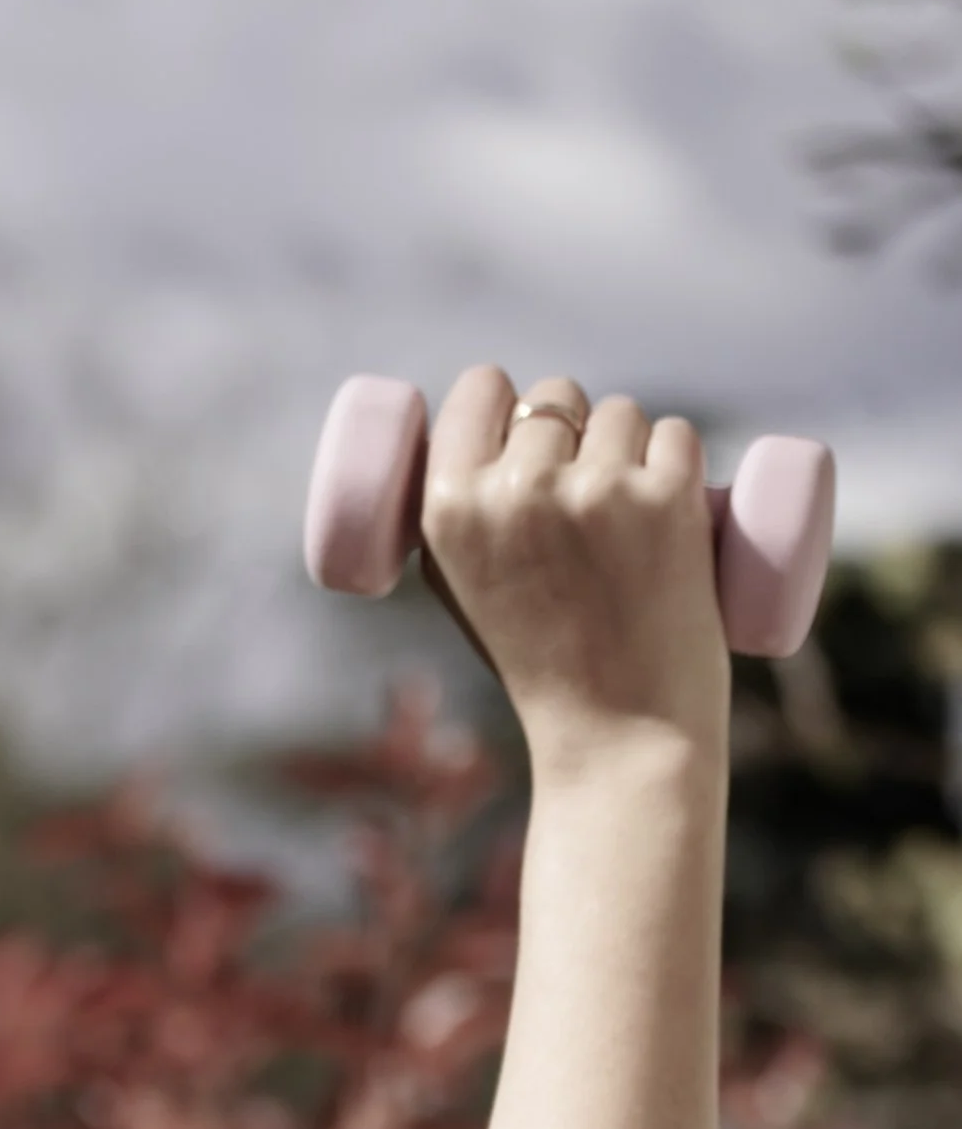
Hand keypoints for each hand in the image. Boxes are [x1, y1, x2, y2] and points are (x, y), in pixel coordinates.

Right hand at [419, 367, 729, 784]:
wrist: (618, 741)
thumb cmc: (540, 668)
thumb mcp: (464, 593)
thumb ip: (459, 517)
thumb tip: (478, 437)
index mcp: (449, 511)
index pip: (481, 387)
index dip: (505, 403)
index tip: (521, 430)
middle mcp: (518, 492)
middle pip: (555, 395)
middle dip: (573, 432)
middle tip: (581, 508)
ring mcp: (596, 492)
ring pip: (621, 412)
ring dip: (629, 450)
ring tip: (624, 533)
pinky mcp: (668, 497)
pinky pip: (676, 436)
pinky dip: (678, 467)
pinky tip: (670, 522)